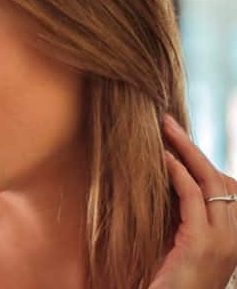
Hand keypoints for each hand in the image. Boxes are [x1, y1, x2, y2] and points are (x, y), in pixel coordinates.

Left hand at [149, 115, 236, 288]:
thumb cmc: (168, 281)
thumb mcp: (179, 243)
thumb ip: (181, 216)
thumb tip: (165, 183)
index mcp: (230, 235)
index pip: (225, 187)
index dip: (202, 161)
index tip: (178, 139)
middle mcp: (233, 236)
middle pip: (219, 178)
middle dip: (194, 147)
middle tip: (169, 122)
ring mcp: (222, 241)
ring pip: (210, 182)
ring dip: (186, 150)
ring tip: (165, 128)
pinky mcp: (201, 244)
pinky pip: (193, 198)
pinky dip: (179, 174)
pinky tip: (164, 158)